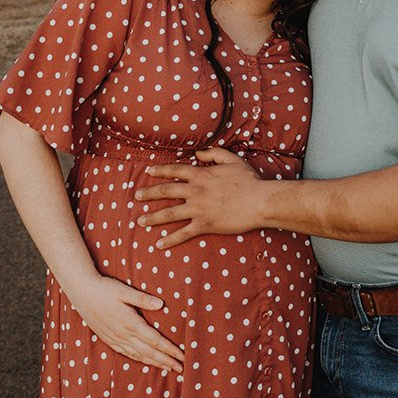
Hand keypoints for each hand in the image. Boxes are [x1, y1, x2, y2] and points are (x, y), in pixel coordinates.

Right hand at [71, 273, 184, 373]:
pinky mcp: (109, 338)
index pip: (155, 341)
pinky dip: (139, 359)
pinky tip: (145, 360)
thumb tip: (161, 304)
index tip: (182, 356)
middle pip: (149, 352)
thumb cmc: (105, 289)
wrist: (82, 293)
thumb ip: (143, 299)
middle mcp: (124, 335)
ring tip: (168, 368)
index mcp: (131, 323)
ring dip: (155, 363)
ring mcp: (115, 338)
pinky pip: (126, 353)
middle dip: (167, 361)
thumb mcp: (125, 291)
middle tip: (182, 369)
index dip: (170, 350)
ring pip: (138, 355)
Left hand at [136, 149, 265, 248]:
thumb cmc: (249, 181)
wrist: (259, 201)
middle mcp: (196, 190)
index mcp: (202, 174)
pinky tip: (159, 244)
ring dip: (152, 218)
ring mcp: (198, 209)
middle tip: (137, 196)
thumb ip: (214, 154)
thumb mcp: (232, 160)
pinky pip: (183, 233)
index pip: (175, 170)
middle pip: (165, 191)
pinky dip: (170, 240)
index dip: (160, 170)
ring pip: (169, 214)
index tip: (148, 171)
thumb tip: (198, 154)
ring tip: (140, 221)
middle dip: (149, 193)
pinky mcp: (204, 225)